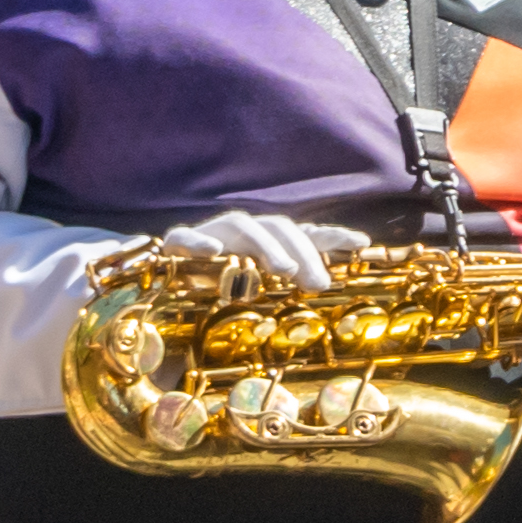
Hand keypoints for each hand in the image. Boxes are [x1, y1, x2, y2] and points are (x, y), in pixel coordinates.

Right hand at [154, 207, 348, 286]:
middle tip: (318, 283)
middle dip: (303, 253)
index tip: (361, 243)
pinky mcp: (176, 245)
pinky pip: (184, 236)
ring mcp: (212, 234)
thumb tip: (326, 290)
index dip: (332, 236)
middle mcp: (244, 233)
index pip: (305, 234)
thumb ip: (288, 288)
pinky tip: (211, 251)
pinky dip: (198, 240)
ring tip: (284, 270)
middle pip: (280, 228)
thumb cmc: (219, 296)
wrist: (160, 286)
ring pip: (243, 226)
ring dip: (266, 246)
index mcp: (268, 245)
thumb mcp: (259, 295)